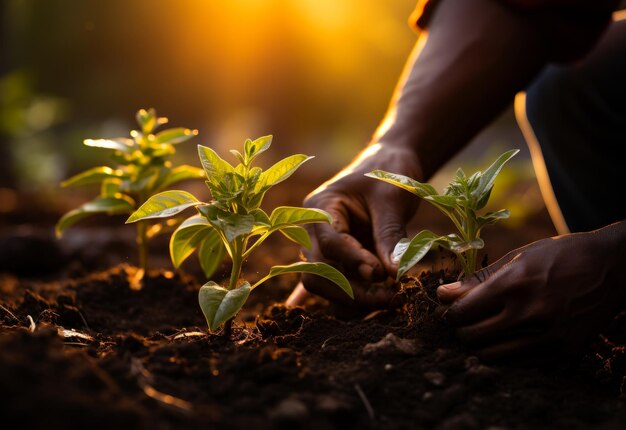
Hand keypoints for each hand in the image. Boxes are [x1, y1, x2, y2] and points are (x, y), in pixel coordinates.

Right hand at [300, 143, 421, 307]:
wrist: (389, 167)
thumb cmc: (388, 174)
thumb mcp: (392, 198)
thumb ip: (390, 235)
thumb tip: (394, 274)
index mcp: (320, 208)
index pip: (328, 243)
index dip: (353, 261)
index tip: (382, 274)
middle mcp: (313, 233)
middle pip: (317, 274)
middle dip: (352, 292)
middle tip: (391, 297)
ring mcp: (323, 251)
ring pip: (326, 288)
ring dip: (356, 300)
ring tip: (393, 298)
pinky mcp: (338, 264)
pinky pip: (338, 290)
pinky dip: (356, 301)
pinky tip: (379, 304)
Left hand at [437, 221, 625, 361]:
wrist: (611, 269)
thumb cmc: (558, 257)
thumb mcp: (516, 259)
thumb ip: (477, 280)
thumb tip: (443, 295)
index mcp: (513, 285)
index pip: (461, 313)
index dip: (449, 313)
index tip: (451, 309)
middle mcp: (529, 314)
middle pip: (471, 338)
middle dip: (461, 330)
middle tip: (465, 320)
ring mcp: (547, 338)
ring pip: (489, 356)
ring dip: (480, 345)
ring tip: (485, 329)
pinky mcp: (561, 353)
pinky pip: (516, 365)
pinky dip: (505, 353)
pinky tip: (509, 336)